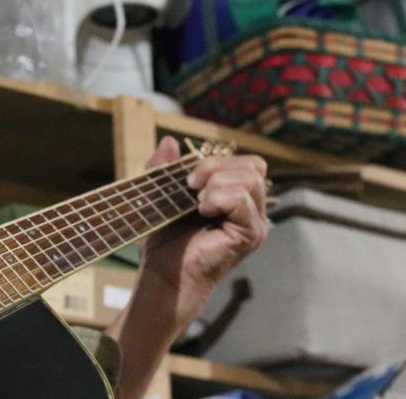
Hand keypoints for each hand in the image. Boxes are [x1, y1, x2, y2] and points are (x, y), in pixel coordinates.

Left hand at [140, 136, 268, 314]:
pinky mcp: (250, 235)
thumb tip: (169, 141)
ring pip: (250, 178)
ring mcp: (254, 222)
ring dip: (216, 181)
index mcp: (235, 196)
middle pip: (254, 165)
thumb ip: (164, 167)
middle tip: (190, 185)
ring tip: (196, 200)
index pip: (245, 162)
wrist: (162, 272)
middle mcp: (251, 208)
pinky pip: (243, 200)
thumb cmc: (164, 239)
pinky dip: (219, 197)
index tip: (186, 176)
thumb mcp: (160, 193)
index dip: (216, 160)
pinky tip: (202, 210)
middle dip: (216, 166)